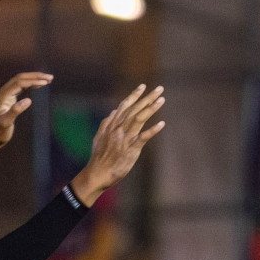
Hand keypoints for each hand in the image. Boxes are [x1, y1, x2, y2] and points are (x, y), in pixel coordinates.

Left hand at [0, 72, 52, 163]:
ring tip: (48, 80)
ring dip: (34, 79)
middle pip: (21, 78)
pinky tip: (39, 85)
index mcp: (2, 95)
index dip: (33, 81)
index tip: (46, 82)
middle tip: (50, 77)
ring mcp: (6, 94)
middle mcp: (3, 92)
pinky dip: (31, 85)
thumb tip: (29, 100)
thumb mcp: (6, 123)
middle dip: (35, 76)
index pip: (20, 83)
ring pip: (21, 81)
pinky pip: (21, 87)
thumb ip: (16, 111)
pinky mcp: (9, 98)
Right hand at [70, 84, 166, 206]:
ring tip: (162, 100)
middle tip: (160, 88)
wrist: (97, 173)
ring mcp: (125, 138)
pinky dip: (152, 130)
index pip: (125, 106)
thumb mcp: (99, 136)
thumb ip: (106, 123)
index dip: (134, 95)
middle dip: (147, 98)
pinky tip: (162, 124)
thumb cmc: (99, 157)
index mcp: (112, 125)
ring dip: (151, 109)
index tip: (143, 86)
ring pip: (139, 119)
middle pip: (135, 109)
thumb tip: (114, 111)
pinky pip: (143, 138)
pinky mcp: (131, 149)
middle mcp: (118, 128)